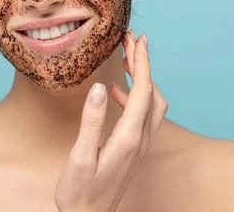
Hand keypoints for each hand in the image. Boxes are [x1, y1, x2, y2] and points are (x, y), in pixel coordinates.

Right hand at [54, 30, 167, 211]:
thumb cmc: (79, 193)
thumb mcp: (79, 157)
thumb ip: (91, 122)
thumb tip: (98, 88)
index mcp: (128, 139)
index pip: (143, 91)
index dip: (141, 63)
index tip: (136, 39)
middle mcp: (140, 141)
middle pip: (153, 93)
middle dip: (144, 65)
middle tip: (131, 42)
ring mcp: (140, 146)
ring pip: (153, 104)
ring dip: (143, 80)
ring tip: (124, 61)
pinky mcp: (135, 150)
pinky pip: (145, 116)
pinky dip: (135, 97)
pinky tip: (113, 93)